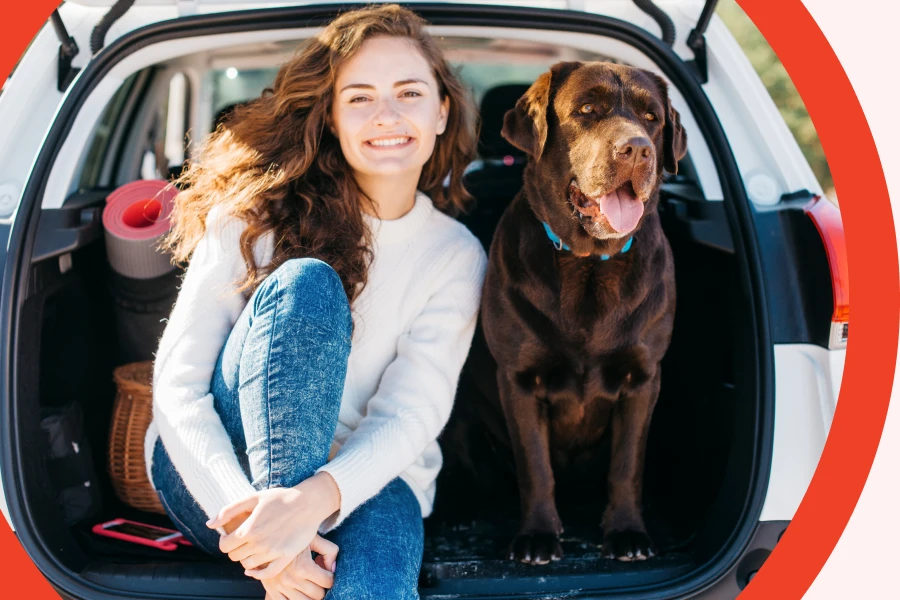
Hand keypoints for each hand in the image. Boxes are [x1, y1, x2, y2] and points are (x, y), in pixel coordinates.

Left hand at [207, 472, 340, 578]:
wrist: (308, 503)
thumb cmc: (280, 498)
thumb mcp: (253, 498)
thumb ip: (229, 511)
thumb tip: (209, 524)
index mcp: (248, 529)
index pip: (225, 546)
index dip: (225, 541)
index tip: (231, 536)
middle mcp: (259, 543)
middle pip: (235, 557)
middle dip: (235, 549)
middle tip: (243, 541)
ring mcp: (272, 552)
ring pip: (247, 566)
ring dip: (246, 558)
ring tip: (253, 548)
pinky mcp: (285, 557)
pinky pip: (266, 573)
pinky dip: (257, 573)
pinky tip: (256, 566)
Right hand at [260, 536, 338, 599]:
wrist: (264, 540)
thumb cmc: (291, 537)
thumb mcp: (313, 538)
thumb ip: (329, 550)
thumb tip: (333, 568)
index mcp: (303, 566)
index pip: (327, 581)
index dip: (330, 577)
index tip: (327, 573)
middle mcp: (292, 579)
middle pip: (318, 595)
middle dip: (321, 587)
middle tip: (318, 579)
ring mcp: (281, 587)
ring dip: (310, 596)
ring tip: (309, 585)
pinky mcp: (272, 591)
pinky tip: (298, 591)